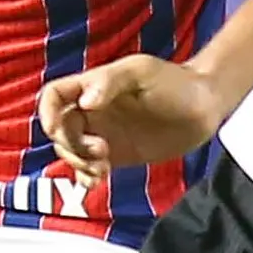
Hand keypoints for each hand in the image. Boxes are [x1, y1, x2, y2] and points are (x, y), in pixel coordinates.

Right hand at [38, 56, 225, 185]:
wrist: (205, 106)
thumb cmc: (175, 82)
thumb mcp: (142, 72)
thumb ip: (111, 82)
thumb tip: (85, 102)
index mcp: (93, 86)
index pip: (54, 96)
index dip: (47, 113)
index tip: (57, 129)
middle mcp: (93, 110)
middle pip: (60, 129)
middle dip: (71, 145)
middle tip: (100, 150)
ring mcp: (104, 133)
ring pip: (71, 152)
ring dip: (78, 164)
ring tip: (102, 168)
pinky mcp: (117, 155)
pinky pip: (89, 169)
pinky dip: (87, 178)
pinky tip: (99, 180)